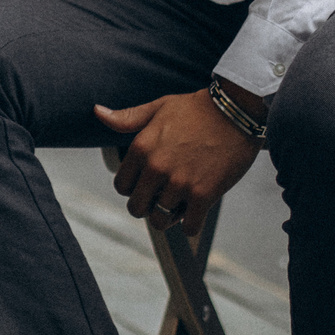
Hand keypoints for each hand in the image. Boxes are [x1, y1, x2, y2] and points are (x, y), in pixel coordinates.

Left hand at [94, 89, 261, 227]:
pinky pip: (188, 227)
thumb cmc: (198, 108)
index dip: (133, 187)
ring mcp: (180, 183)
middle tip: (164, 195)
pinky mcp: (204, 195)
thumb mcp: (159, 107)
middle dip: (148, 205)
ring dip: (169, 216)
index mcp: (141, 148)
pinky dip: (191, 224)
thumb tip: (97, 112)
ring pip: (160, 221)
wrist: (237, 111)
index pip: (121, 186)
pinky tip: (196, 210)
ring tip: (180, 202)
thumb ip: (127, 118)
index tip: (147, 183)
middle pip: (137, 208)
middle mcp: (156, 168)